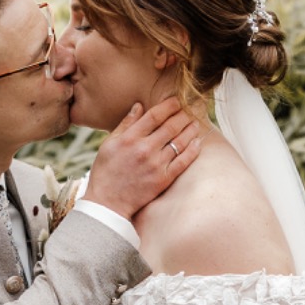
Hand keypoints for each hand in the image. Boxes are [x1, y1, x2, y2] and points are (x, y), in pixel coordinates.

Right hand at [87, 99, 202, 219]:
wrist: (108, 203)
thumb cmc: (106, 172)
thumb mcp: (109, 144)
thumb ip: (126, 124)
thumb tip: (139, 106)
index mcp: (130, 138)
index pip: (155, 115)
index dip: (169, 105)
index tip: (177, 100)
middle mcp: (145, 149)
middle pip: (171, 126)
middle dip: (183, 114)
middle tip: (191, 108)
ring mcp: (156, 165)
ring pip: (180, 142)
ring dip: (190, 130)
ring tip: (195, 123)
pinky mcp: (164, 179)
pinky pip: (183, 161)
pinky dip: (193, 150)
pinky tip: (198, 142)